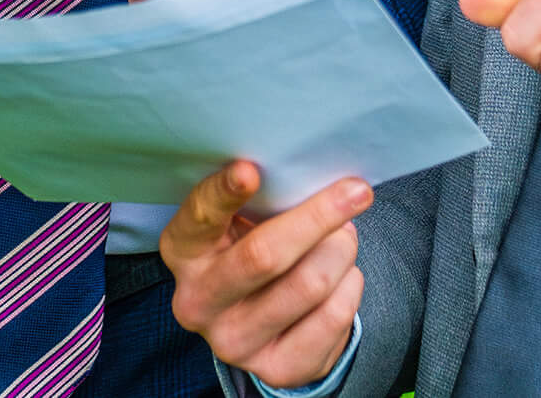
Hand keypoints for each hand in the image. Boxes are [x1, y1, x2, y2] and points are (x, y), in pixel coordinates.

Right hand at [163, 159, 368, 388]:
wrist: (258, 318)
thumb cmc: (252, 245)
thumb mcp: (240, 218)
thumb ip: (261, 197)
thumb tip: (311, 174)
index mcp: (183, 251)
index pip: (201, 217)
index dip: (224, 193)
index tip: (250, 170)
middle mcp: (198, 302)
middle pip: (264, 256)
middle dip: (318, 217)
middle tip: (356, 191)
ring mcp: (233, 342)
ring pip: (309, 284)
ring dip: (341, 250)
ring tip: (344, 237)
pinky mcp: (274, 368)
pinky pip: (333, 317)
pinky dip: (350, 285)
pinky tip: (343, 275)